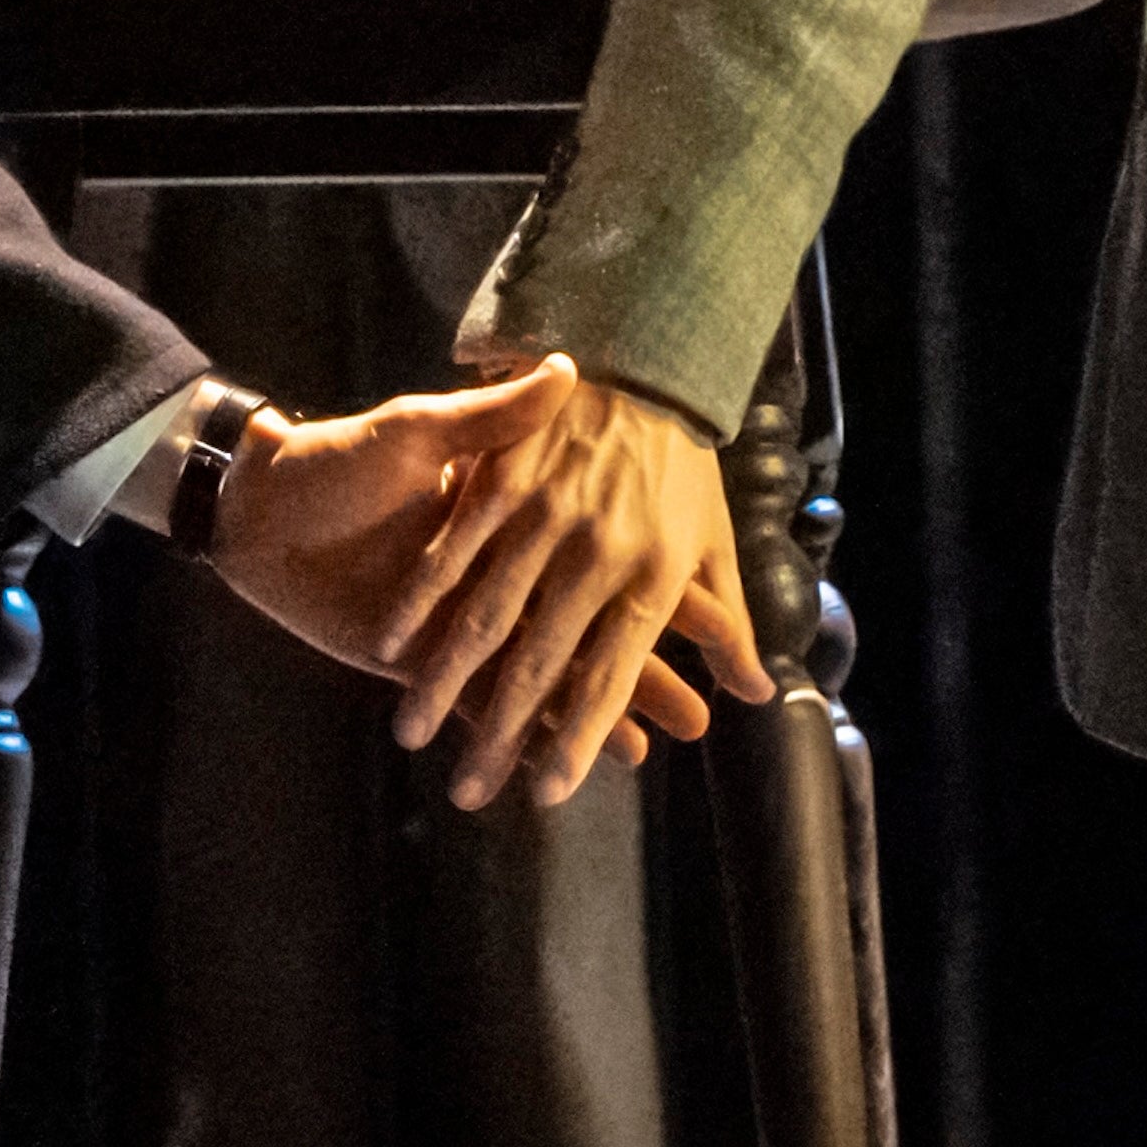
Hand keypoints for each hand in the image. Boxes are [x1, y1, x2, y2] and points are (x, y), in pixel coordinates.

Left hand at [200, 392, 712, 753]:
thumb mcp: (421, 430)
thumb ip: (493, 418)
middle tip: (701, 723)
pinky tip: (558, 763)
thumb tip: (567, 373)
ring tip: (646, 760)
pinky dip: (519, 734)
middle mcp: (505, 577)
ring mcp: (467, 625)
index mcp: (519, 518)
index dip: (667, 604)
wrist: (261, 502)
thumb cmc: (342, 456)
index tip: (720, 632)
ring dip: (591, 721)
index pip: (612, 564)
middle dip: (647, 678)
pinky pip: (481, 704)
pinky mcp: (424, 661)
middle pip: (592, 635)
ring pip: (546, 680)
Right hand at [362, 353, 771, 810]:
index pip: (608, 675)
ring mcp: (542, 518)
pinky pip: (453, 550)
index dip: (580, 738)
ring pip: (485, 615)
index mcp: (649, 577)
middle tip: (467, 792)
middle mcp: (594, 555)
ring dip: (443, 680)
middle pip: (538, 662)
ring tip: (411, 733)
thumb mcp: (713, 539)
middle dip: (499, 733)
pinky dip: (421, 600)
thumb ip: (731, 621)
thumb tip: (755, 692)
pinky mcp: (499, 479)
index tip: (547, 792)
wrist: (646, 354)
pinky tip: (391, 645)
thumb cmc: (682, 460)